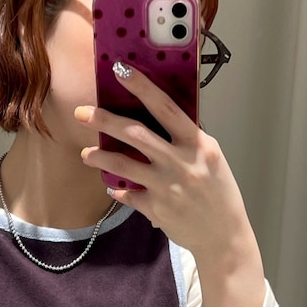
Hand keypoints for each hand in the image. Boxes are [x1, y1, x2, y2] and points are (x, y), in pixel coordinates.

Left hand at [75, 62, 255, 269]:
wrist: (224, 236)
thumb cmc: (219, 194)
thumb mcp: (211, 159)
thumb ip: (187, 139)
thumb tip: (159, 118)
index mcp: (197, 144)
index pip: (165, 107)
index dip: (141, 87)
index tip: (120, 70)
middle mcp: (180, 162)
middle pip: (135, 134)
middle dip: (104, 120)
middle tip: (82, 113)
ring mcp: (166, 187)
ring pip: (123, 165)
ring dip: (100, 157)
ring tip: (87, 154)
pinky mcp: (156, 209)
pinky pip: (127, 195)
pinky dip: (117, 190)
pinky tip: (111, 186)